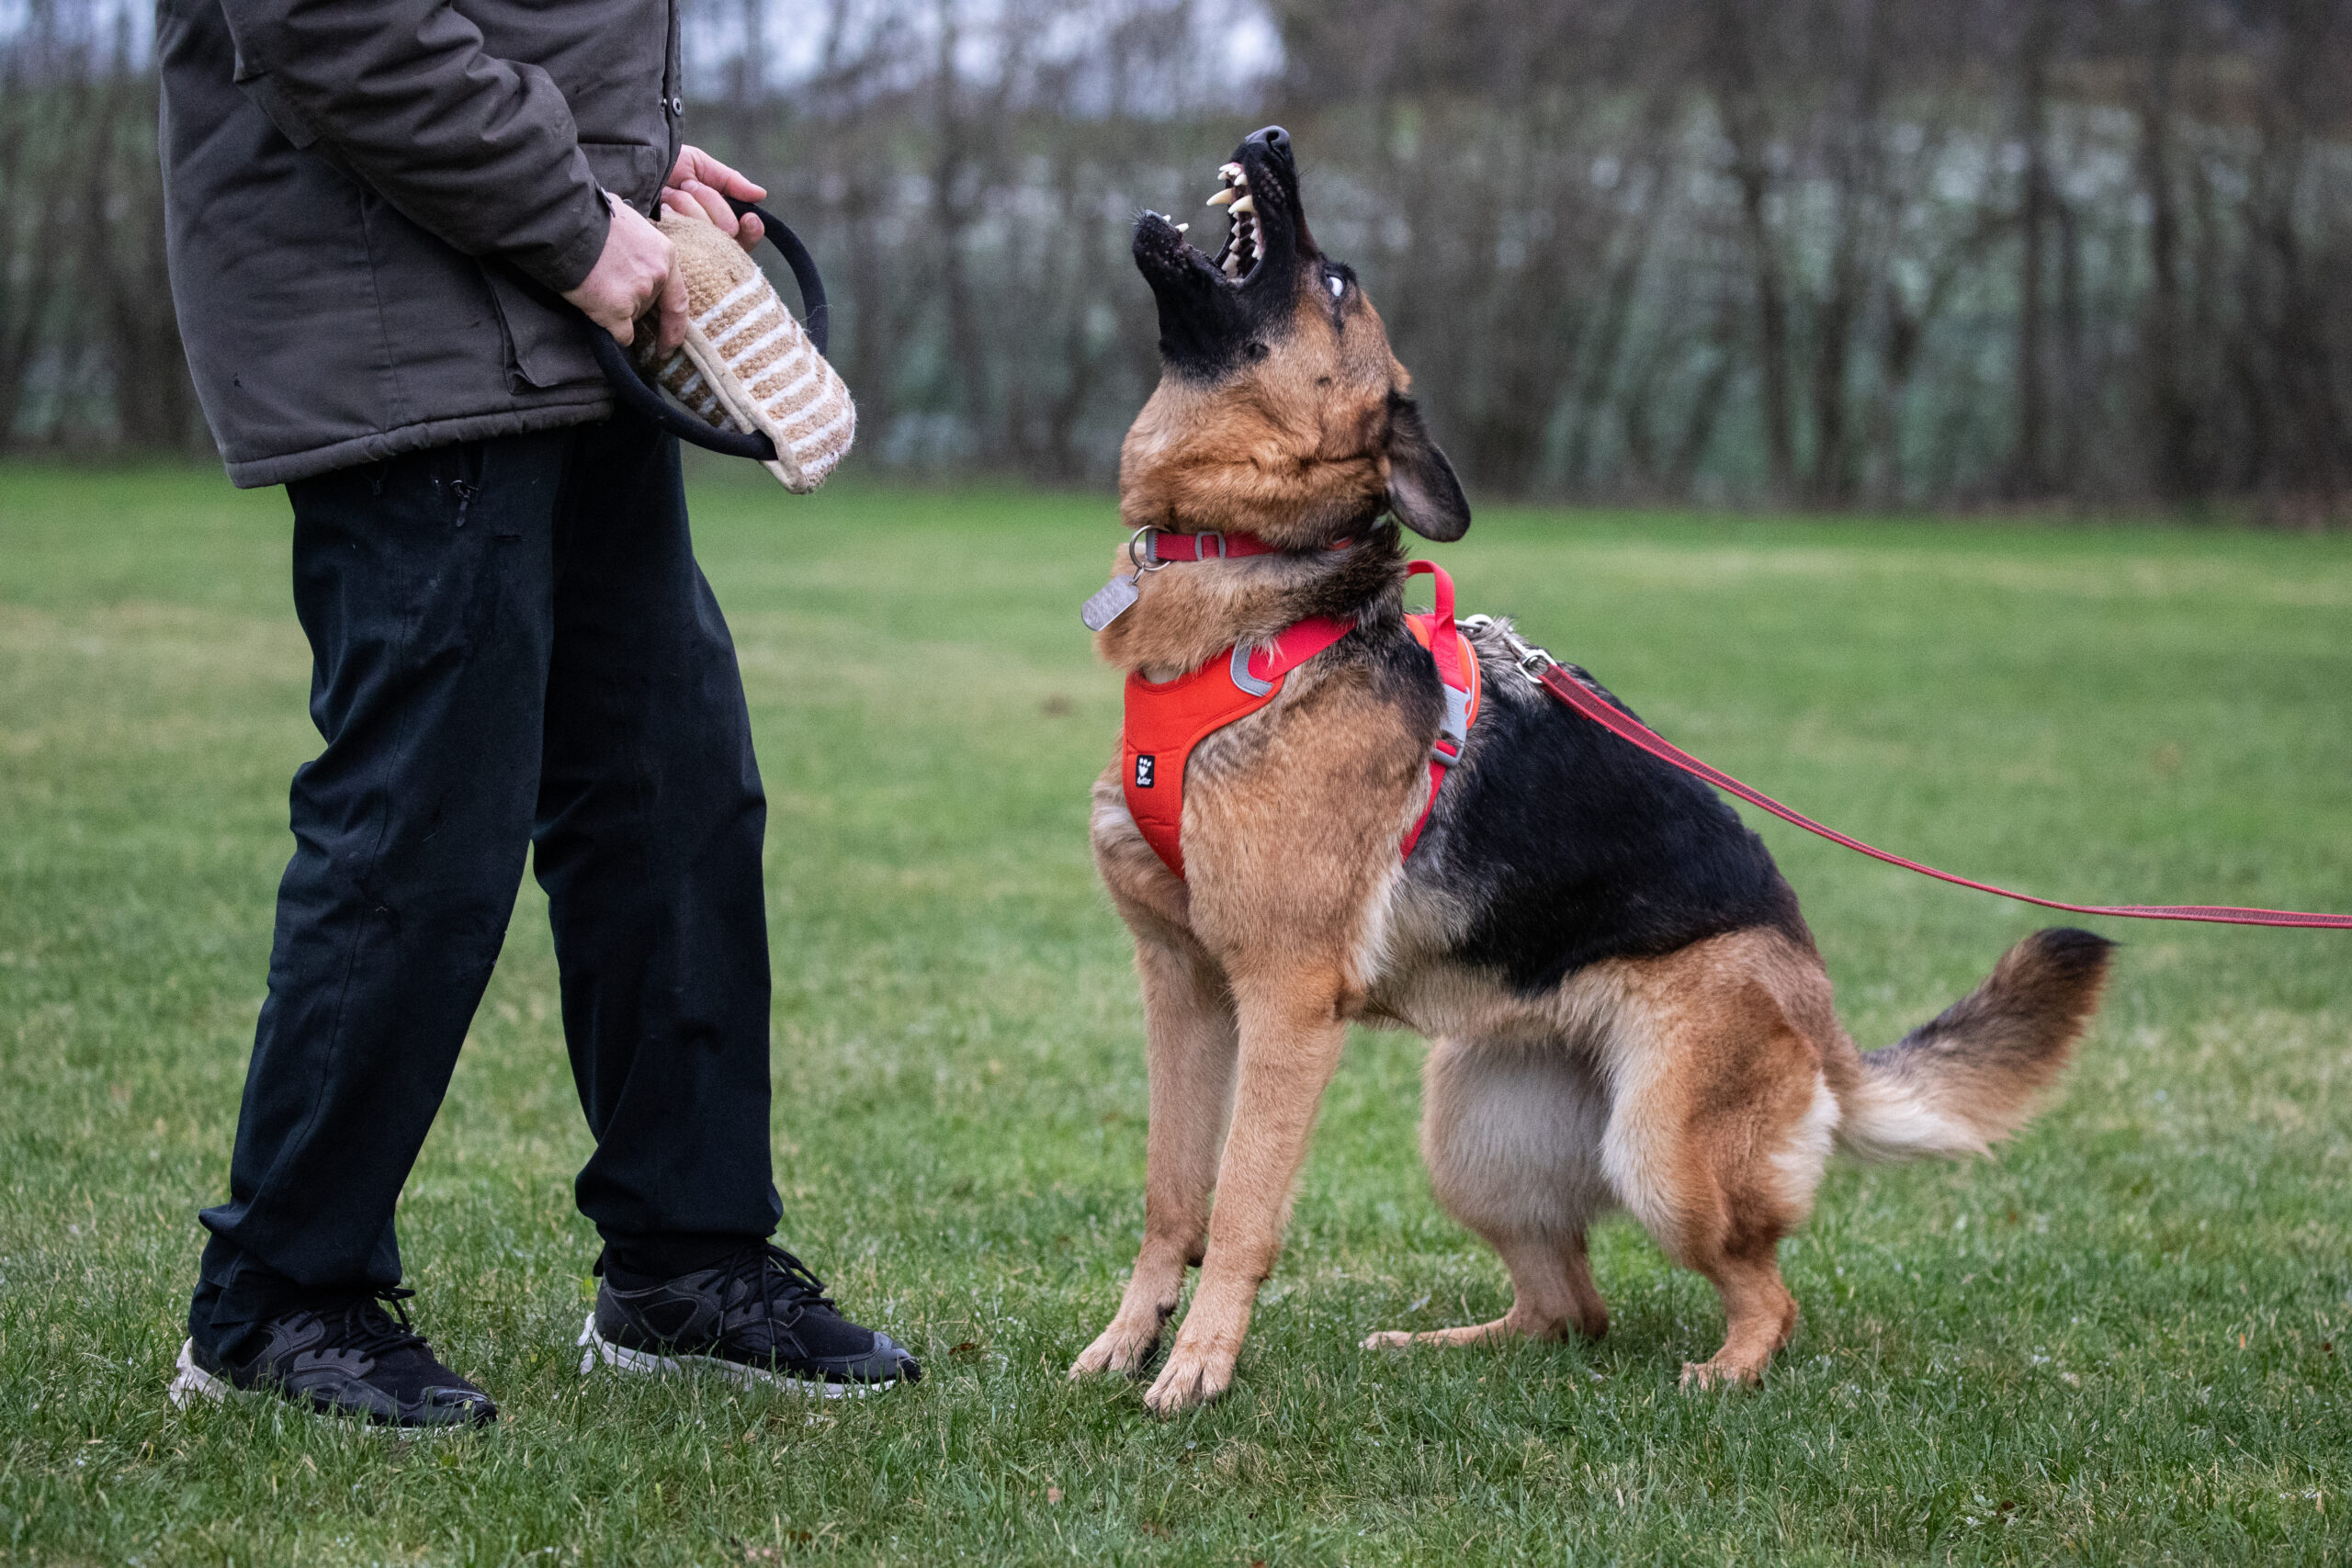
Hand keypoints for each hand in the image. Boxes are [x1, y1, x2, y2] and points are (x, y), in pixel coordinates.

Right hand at [562, 194, 685, 351]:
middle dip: (629, 303)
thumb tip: (636, 253)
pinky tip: (595, 308)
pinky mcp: (617, 310)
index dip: (675, 326)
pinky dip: (609, 329)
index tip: (671, 344)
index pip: (678, 299)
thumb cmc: (590, 219)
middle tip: (606, 283)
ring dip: (614, 310)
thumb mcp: (629, 223)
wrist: (563, 225)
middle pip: (647, 307)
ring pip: (631, 319)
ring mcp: (639, 294)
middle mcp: (657, 276)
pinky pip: (621, 334)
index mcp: (665, 255)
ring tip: (595, 283)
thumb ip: (640, 247)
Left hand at [661, 145, 766, 252]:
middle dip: (710, 202)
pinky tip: (664, 208)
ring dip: (691, 205)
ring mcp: (686, 249)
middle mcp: (703, 240)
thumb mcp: (698, 165)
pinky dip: (680, 216)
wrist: (628, 168)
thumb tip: (760, 195)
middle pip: (729, 234)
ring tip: (668, 194)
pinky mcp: (668, 255)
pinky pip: (691, 244)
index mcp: (715, 223)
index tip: (748, 217)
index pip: (744, 237)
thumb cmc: (661, 166)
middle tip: (686, 187)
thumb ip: (729, 180)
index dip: (751, 230)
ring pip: (711, 237)